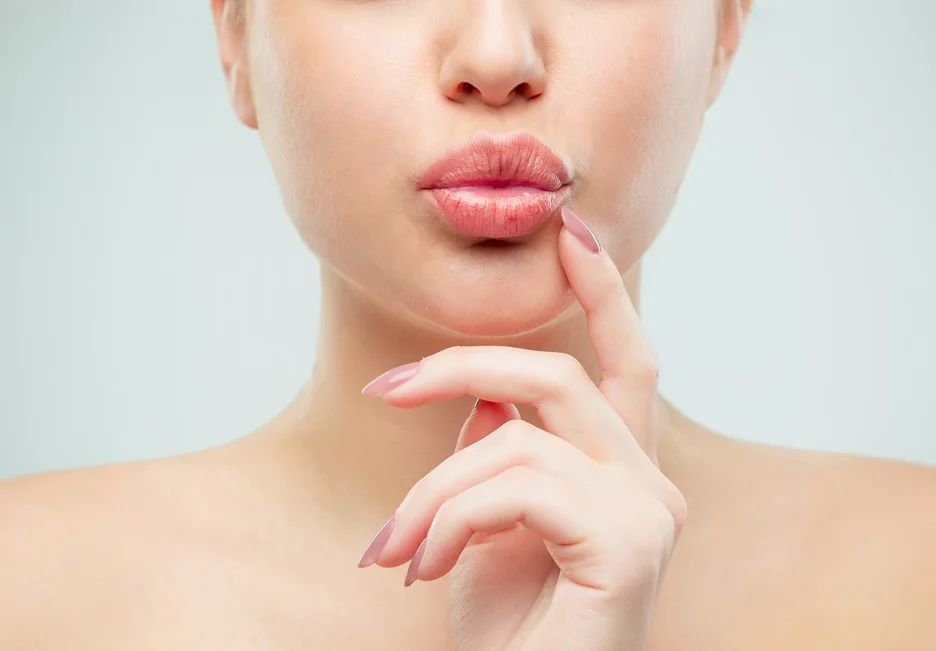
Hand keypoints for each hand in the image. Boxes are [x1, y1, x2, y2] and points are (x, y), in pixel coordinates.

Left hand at [357, 206, 686, 650]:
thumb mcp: (486, 528)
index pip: (626, 362)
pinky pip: (517, 482)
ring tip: (395, 551)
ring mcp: (649, 511)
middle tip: (386, 387)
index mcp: (623, 472)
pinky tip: (427, 570)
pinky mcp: (630, 542)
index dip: (602, 292)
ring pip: (516, 438)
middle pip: (557, 376)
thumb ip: (497, 455)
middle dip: (462, 365)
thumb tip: (485, 396)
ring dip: (433, 492)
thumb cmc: (509, 633)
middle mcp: (652, 483)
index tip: (569, 232)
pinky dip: (451, 520)